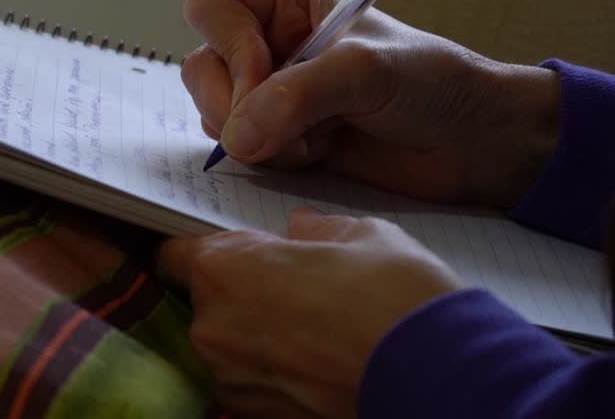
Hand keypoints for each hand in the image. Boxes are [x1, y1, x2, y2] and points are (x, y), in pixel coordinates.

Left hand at [157, 207, 462, 418]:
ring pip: (230, 347)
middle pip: (206, 302)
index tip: (229, 251)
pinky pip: (254, 384)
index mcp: (225, 270)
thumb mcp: (363, 235)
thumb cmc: (396, 295)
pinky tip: (321, 364)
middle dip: (240, 294)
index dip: (202, 250)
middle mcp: (213, 328)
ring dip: (258, 337)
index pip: (175, 254)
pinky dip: (277, 374)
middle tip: (292, 288)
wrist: (440, 378)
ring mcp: (233, 383)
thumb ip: (316, 231)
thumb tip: (301, 230)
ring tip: (315, 331)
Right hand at [181, 0, 560, 209]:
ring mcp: (269, 94)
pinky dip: (274, 160)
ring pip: (215, 116)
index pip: (212, 9)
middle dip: (240, 105)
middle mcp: (268, 42)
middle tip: (294, 126)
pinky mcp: (278, 139)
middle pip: (203, 68)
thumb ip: (298, 96)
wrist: (471, 142)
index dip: (230, 48)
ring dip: (262, 138)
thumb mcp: (367, 72)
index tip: (266, 83)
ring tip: (321, 136)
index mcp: (285, 0)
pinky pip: (239, 153)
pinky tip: (321, 154)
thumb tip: (236, 137)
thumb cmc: (431, 83)